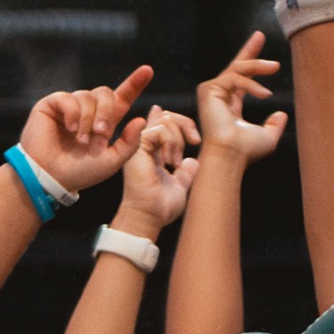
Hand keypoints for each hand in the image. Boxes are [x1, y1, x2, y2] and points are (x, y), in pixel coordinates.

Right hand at [19, 66, 153, 192]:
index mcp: (104, 123)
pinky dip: (72, 113)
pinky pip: (68, 98)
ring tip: (79, 139)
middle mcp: (87, 112)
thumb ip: (130, 143)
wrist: (49, 177)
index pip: (121, 98)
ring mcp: (68, 107)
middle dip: (107, 112)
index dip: (134, 83)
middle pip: (106, 93)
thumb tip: (140, 119)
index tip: (147, 70)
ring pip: (87, 96)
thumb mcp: (112, 162)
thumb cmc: (78, 173)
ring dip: (87, 119)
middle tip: (100, 133)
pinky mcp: (50, 106)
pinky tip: (69, 127)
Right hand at [117, 108, 201, 234]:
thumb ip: (185, 172)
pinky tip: (170, 160)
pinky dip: (171, 141)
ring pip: (165, 120)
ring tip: (176, 161)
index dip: (181, 123)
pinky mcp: (137, 148)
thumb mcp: (180, 185)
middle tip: (194, 144)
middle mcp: (143, 148)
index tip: (196, 140)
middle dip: (186, 126)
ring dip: (178, 138)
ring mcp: (139, 147)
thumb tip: (193, 161)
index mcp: (151, 154)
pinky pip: (159, 129)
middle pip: (167, 116)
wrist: (149, 217)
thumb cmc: (160, 207)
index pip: (163, 125)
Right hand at [196, 32, 289, 162]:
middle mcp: (218, 96)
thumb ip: (274, 125)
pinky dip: (251, 84)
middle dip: (249, 51)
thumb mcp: (267, 136)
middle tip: (263, 41)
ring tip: (275, 68)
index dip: (249, 57)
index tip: (258, 39)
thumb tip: (281, 114)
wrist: (231, 155)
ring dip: (258, 66)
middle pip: (235, 66)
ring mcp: (211, 93)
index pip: (240, 77)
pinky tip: (264, 94)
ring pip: (237, 68)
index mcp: (229, 104)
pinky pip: (234, 78)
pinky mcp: (208, 91)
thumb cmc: (246, 151)